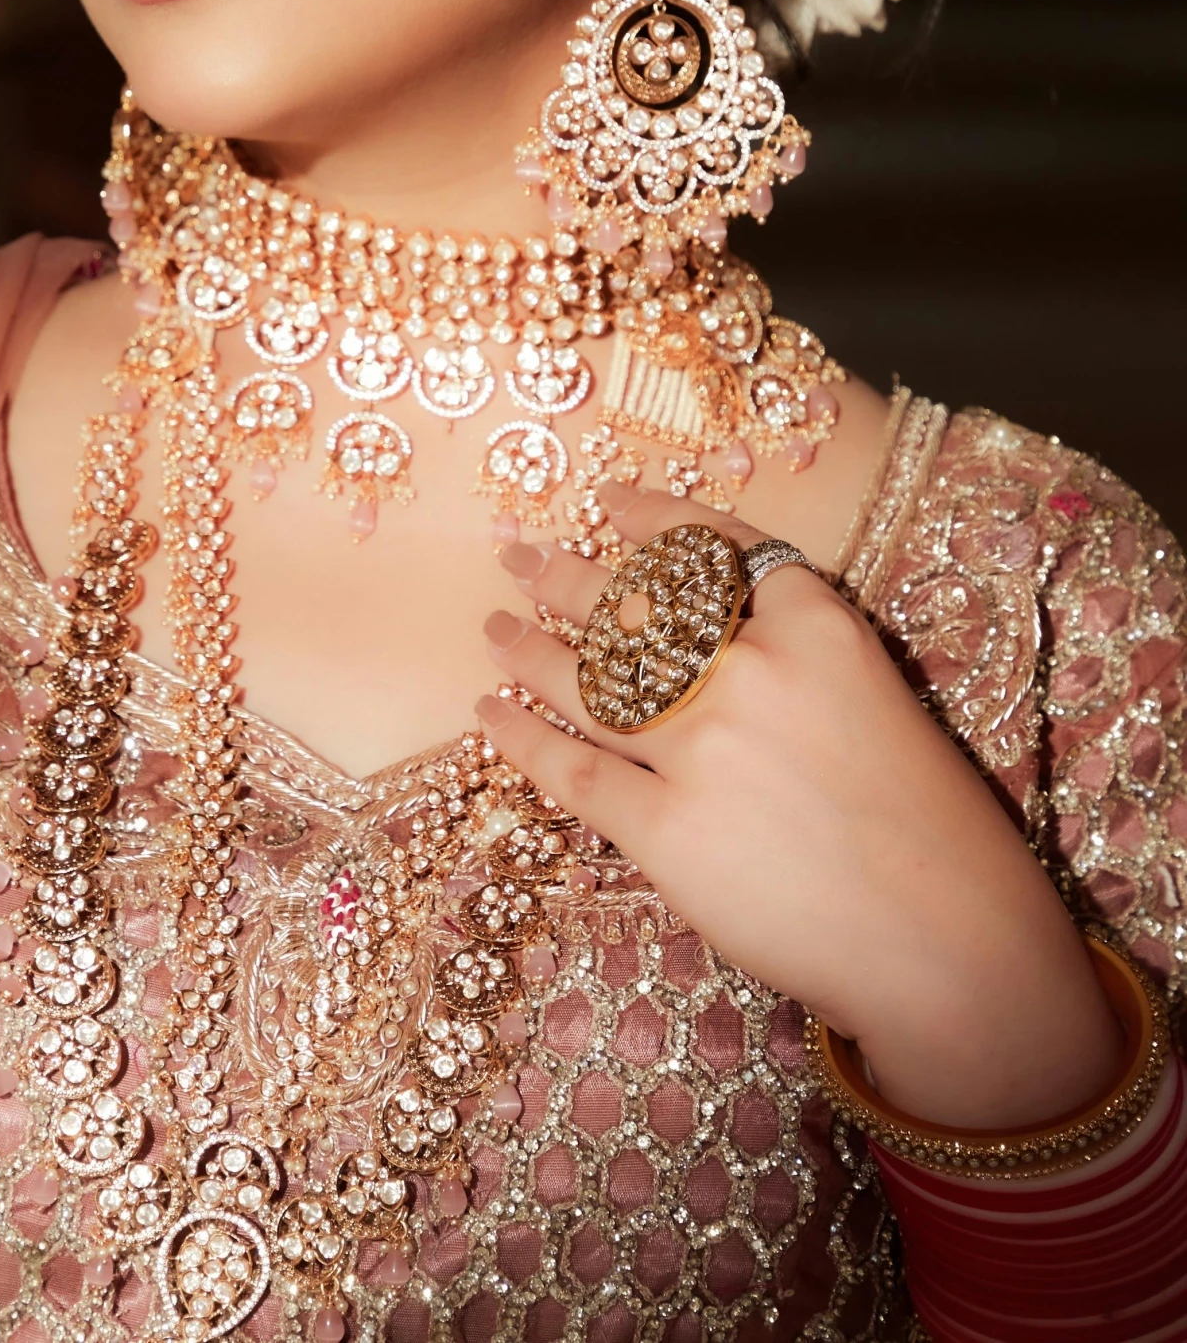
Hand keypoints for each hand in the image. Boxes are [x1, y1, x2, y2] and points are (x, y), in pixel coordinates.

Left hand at [478, 484, 1121, 1130]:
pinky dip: (521, 737)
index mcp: (819, 626)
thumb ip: (795, 652)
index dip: (649, 518)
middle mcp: (752, 670)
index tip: (605, 503)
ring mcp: (703, 749)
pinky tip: (494, 712)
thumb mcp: (875, 694)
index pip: (714, 546)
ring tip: (496, 627)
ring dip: (529, 645)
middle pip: (634, 603)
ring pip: (587, 676)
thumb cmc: (930, 826)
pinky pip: (571, 771)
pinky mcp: (668, 832)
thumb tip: (696, 634)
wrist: (952, 943)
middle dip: (567, 576)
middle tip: (521, 557)